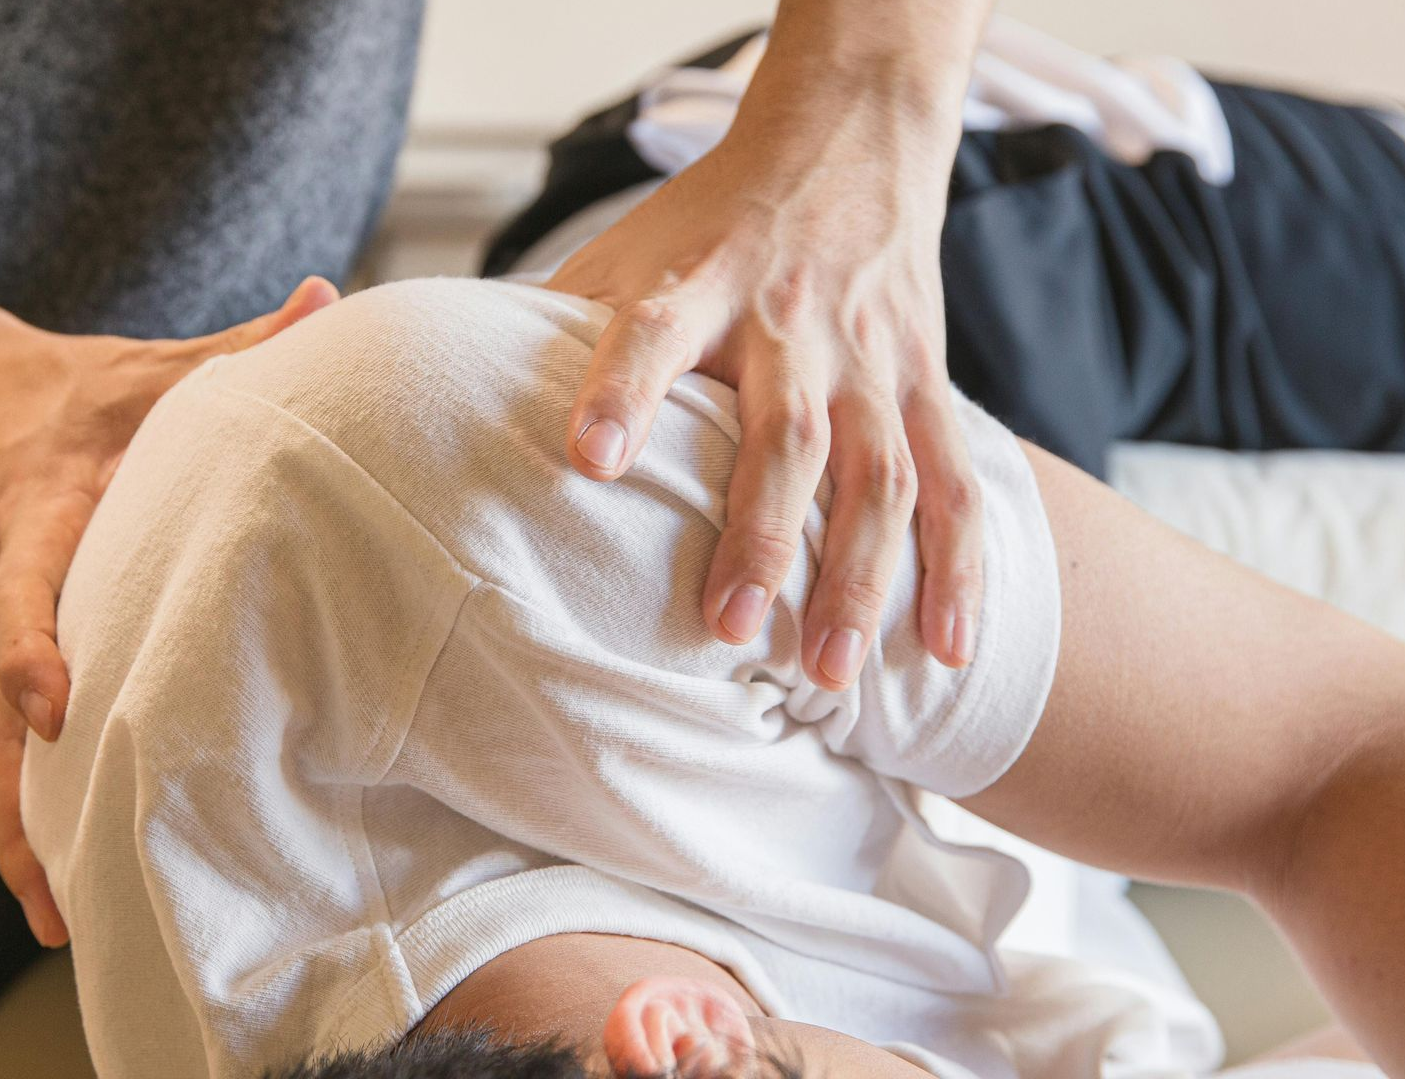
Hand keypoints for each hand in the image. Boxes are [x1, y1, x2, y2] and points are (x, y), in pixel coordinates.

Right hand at [0, 278, 338, 943]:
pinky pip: (2, 749)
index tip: (50, 706)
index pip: (18, 586)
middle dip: (15, 798)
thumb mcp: (155, 366)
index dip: (24, 646)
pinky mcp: (3, 663)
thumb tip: (328, 300)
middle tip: (55, 882)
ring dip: (16, 832)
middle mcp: (5, 589)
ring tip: (60, 919)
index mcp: (37, 517)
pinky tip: (65, 879)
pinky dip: (27, 816)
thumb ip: (238, 348)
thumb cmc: (85, 394)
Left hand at [545, 117, 980, 691]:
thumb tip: (446, 412)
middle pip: (784, 436)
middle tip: (723, 627)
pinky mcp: (926, 382)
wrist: (844, 139)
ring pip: (879, 475)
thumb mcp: (624, 250)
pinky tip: (948, 651)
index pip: (652, 335)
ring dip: (859, 577)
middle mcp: (789, 325)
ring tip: (826, 673)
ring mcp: (869, 359)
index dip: (621, 394)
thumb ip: (554, 331)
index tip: (590, 462)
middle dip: (759, 535)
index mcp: (697, 285)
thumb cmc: (708, 222)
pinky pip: (955, 482)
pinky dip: (957, 569)